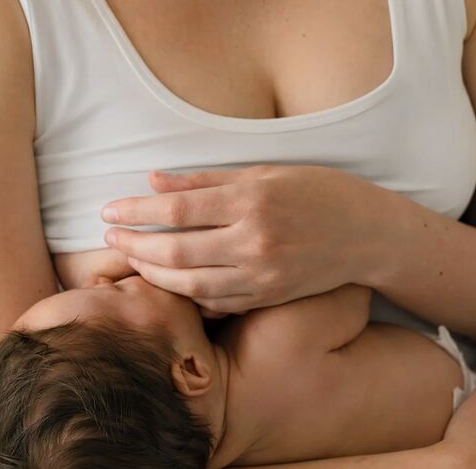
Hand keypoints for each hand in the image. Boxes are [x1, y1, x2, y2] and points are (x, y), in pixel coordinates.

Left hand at [101, 164, 384, 312]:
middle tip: (109, 237)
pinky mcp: (268, 297)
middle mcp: (254, 242)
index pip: (177, 208)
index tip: (108, 209)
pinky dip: (186, 293)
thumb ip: (208, 179)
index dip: (136, 210)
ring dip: (151, 273)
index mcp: (252, 202)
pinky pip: (215, 302)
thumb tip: (155, 178)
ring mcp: (261, 276)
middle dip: (133, 245)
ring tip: (130, 259)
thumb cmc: (318, 191)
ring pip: (189, 284)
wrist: (367, 234)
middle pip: (175, 251)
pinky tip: (168, 281)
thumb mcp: (265, 172)